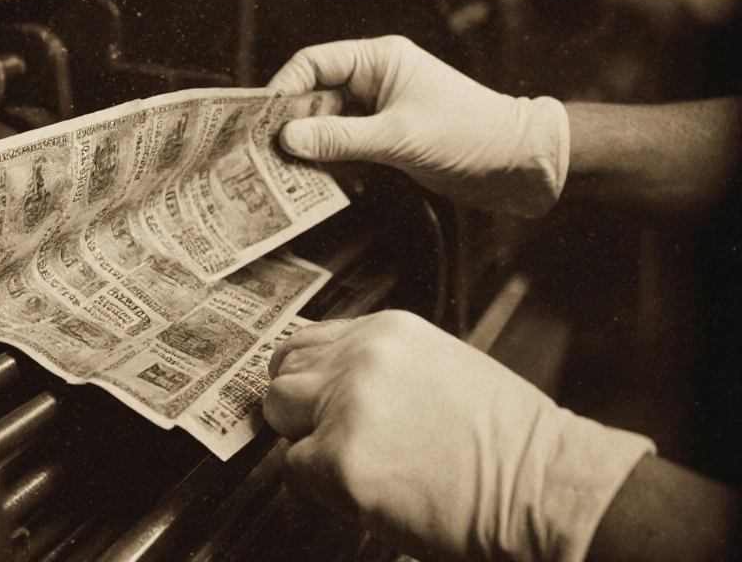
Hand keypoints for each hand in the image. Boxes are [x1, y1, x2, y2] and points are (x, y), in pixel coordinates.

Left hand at [264, 311, 654, 561]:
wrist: (545, 486)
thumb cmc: (509, 442)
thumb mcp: (442, 368)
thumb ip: (383, 366)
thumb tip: (336, 383)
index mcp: (386, 332)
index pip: (308, 339)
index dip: (308, 375)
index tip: (312, 398)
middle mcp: (360, 359)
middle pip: (283, 371)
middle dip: (298, 406)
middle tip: (326, 436)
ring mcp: (346, 407)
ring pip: (278, 412)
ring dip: (301, 439)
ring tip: (346, 462)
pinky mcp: (339, 460)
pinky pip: (292, 468)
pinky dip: (316, 485)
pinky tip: (360, 489)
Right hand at [267, 36, 569, 217]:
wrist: (519, 164)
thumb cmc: (469, 135)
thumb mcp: (399, 137)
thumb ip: (340, 139)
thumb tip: (287, 138)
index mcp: (379, 60)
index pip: (313, 63)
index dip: (284, 89)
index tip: (263, 121)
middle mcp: (375, 80)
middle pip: (314, 96)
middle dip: (291, 124)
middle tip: (264, 155)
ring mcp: (379, 111)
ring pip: (326, 125)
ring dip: (309, 148)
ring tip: (285, 174)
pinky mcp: (385, 140)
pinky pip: (343, 147)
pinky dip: (329, 163)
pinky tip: (316, 183)